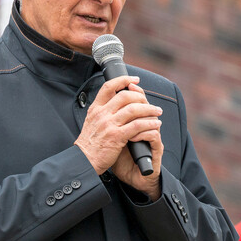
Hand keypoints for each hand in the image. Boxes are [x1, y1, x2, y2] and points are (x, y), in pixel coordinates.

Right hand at [75, 76, 162, 197]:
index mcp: (95, 109)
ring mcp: (109, 124)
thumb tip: (116, 101)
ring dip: (149, 109)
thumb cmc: (89, 144)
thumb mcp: (91, 122)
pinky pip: (137, 126)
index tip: (135, 80)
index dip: (123, 80)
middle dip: (141, 97)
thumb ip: (102, 111)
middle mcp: (102, 114)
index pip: (109, 87)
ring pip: (134, 109)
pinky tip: (155, 124)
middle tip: (150, 102)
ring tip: (157, 112)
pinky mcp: (117, 137)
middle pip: (125, 96)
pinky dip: (149, 123)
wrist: (84, 161)